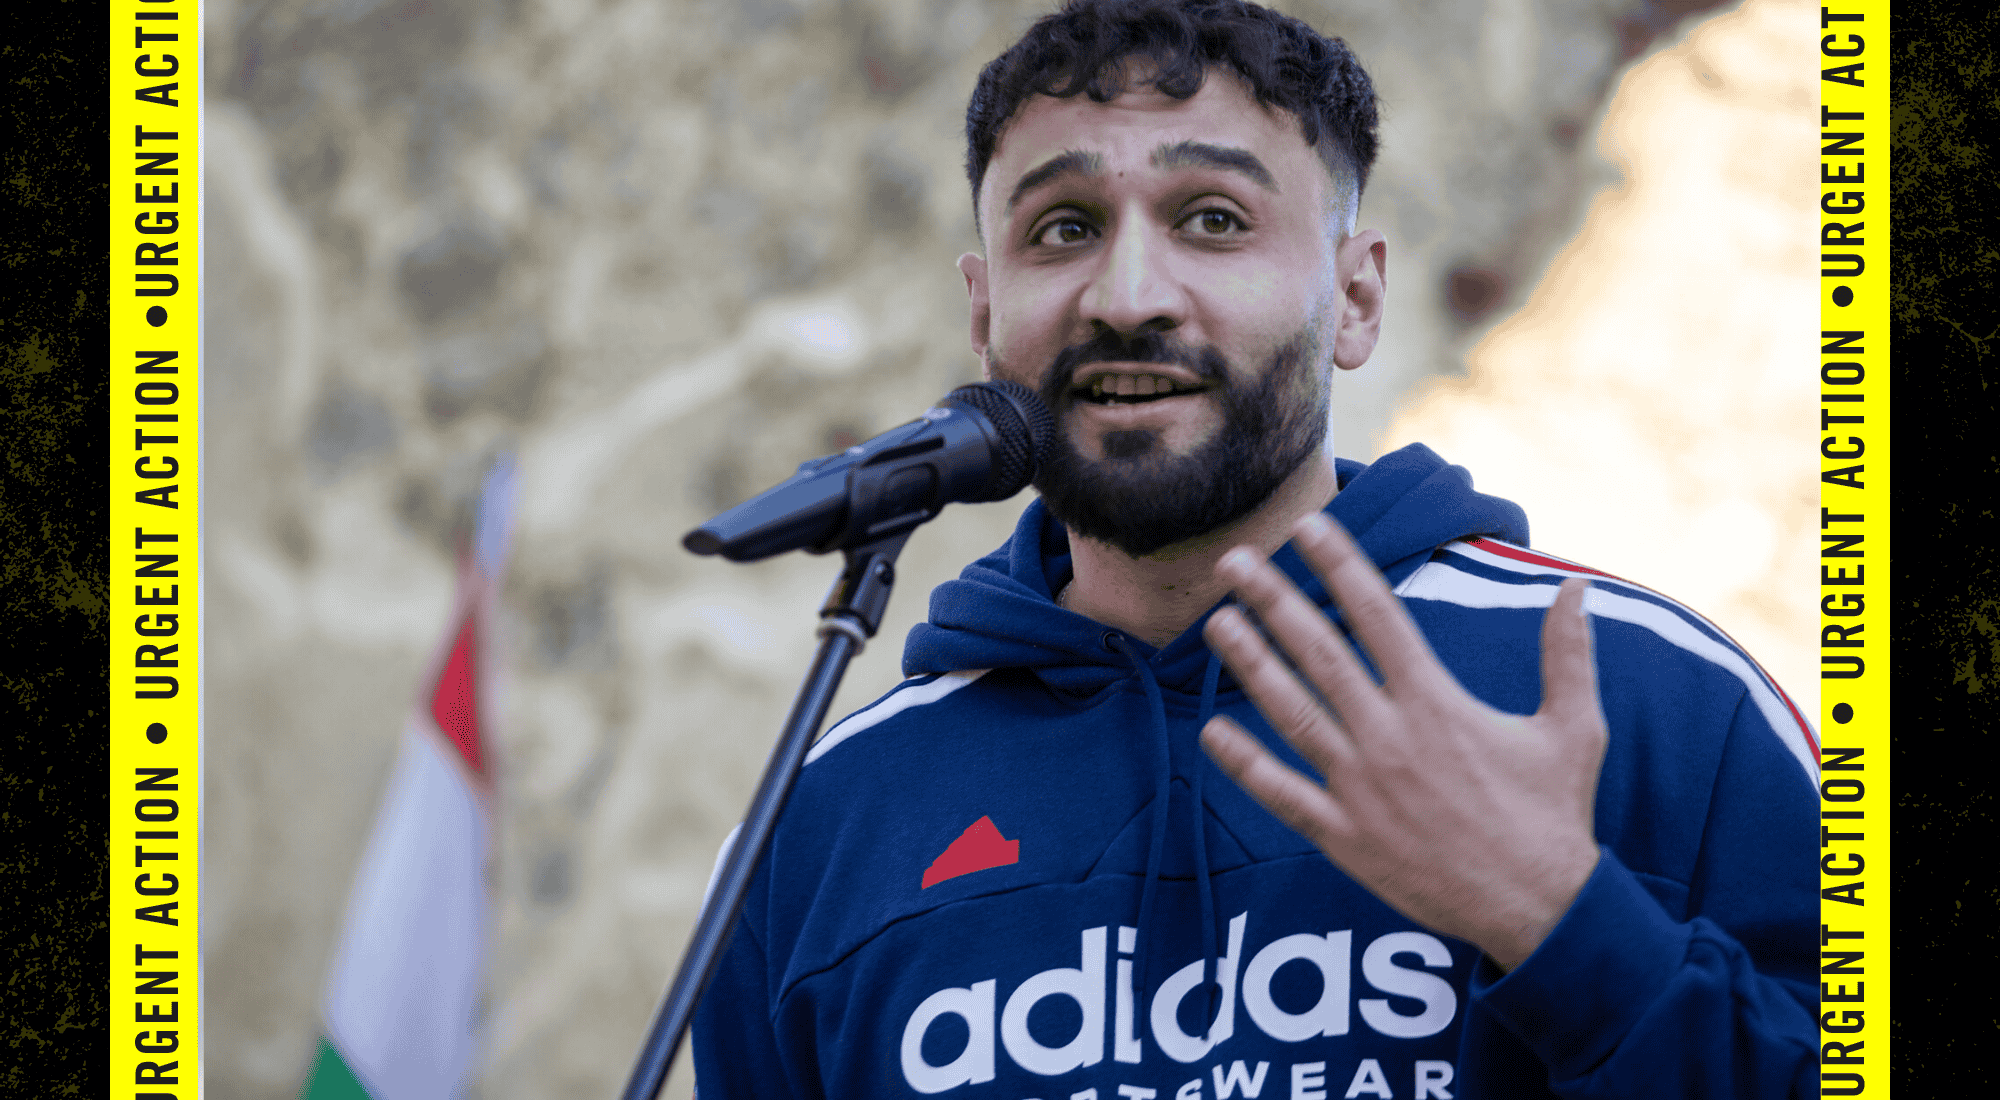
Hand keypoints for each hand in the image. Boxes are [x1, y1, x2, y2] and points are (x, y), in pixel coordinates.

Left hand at [1200, 512, 1606, 970]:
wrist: (1541, 909)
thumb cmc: (1555, 815)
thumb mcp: (1575, 728)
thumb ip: (1569, 653)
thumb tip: (1577, 586)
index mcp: (1438, 703)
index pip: (1378, 616)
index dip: (1339, 565)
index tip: (1307, 527)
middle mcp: (1392, 737)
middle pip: (1320, 653)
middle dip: (1272, 600)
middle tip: (1233, 560)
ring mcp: (1362, 788)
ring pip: (1292, 714)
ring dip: (1250, 666)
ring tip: (1216, 624)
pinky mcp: (1345, 837)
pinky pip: (1283, 794)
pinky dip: (1245, 765)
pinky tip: (1211, 732)